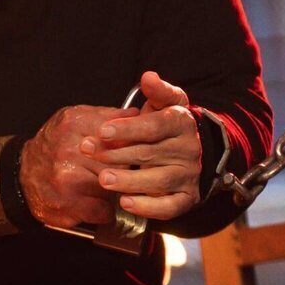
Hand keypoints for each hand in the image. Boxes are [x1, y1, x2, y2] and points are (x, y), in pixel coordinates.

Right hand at [20, 105, 128, 228]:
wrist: (21, 174)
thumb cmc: (54, 146)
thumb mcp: (76, 120)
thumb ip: (107, 116)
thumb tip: (138, 114)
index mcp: (75, 124)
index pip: (121, 133)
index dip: (134, 143)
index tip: (139, 148)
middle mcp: (69, 149)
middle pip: (121, 161)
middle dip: (127, 167)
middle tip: (124, 169)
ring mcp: (68, 178)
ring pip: (114, 185)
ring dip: (117, 188)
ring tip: (108, 184)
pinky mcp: (69, 204)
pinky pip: (105, 210)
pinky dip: (106, 209)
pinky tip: (97, 201)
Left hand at [83, 71, 202, 220]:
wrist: (195, 150)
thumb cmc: (169, 124)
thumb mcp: (166, 103)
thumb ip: (157, 91)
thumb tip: (148, 77)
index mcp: (182, 123)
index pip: (154, 126)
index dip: (128, 129)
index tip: (103, 131)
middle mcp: (189, 150)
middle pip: (150, 153)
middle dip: (116, 154)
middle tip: (88, 152)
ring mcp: (188, 176)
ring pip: (158, 181)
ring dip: (129, 181)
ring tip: (103, 179)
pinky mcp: (186, 198)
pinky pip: (169, 206)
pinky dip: (148, 207)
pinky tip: (125, 202)